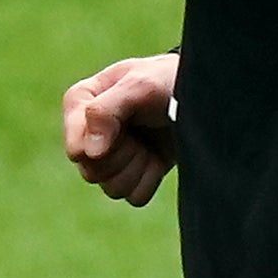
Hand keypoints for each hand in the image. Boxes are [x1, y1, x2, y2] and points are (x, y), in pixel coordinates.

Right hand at [61, 53, 179, 205]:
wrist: (201, 97)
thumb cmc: (167, 81)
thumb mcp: (138, 86)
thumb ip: (105, 111)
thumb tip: (88, 154)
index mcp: (80, 104)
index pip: (76, 147)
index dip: (101, 145)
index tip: (124, 127)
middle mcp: (90, 132)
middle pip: (92, 172)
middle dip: (122, 155)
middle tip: (141, 129)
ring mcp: (110, 156)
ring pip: (112, 188)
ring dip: (138, 167)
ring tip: (150, 142)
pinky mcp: (133, 174)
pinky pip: (134, 196)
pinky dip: (150, 179)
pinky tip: (157, 157)